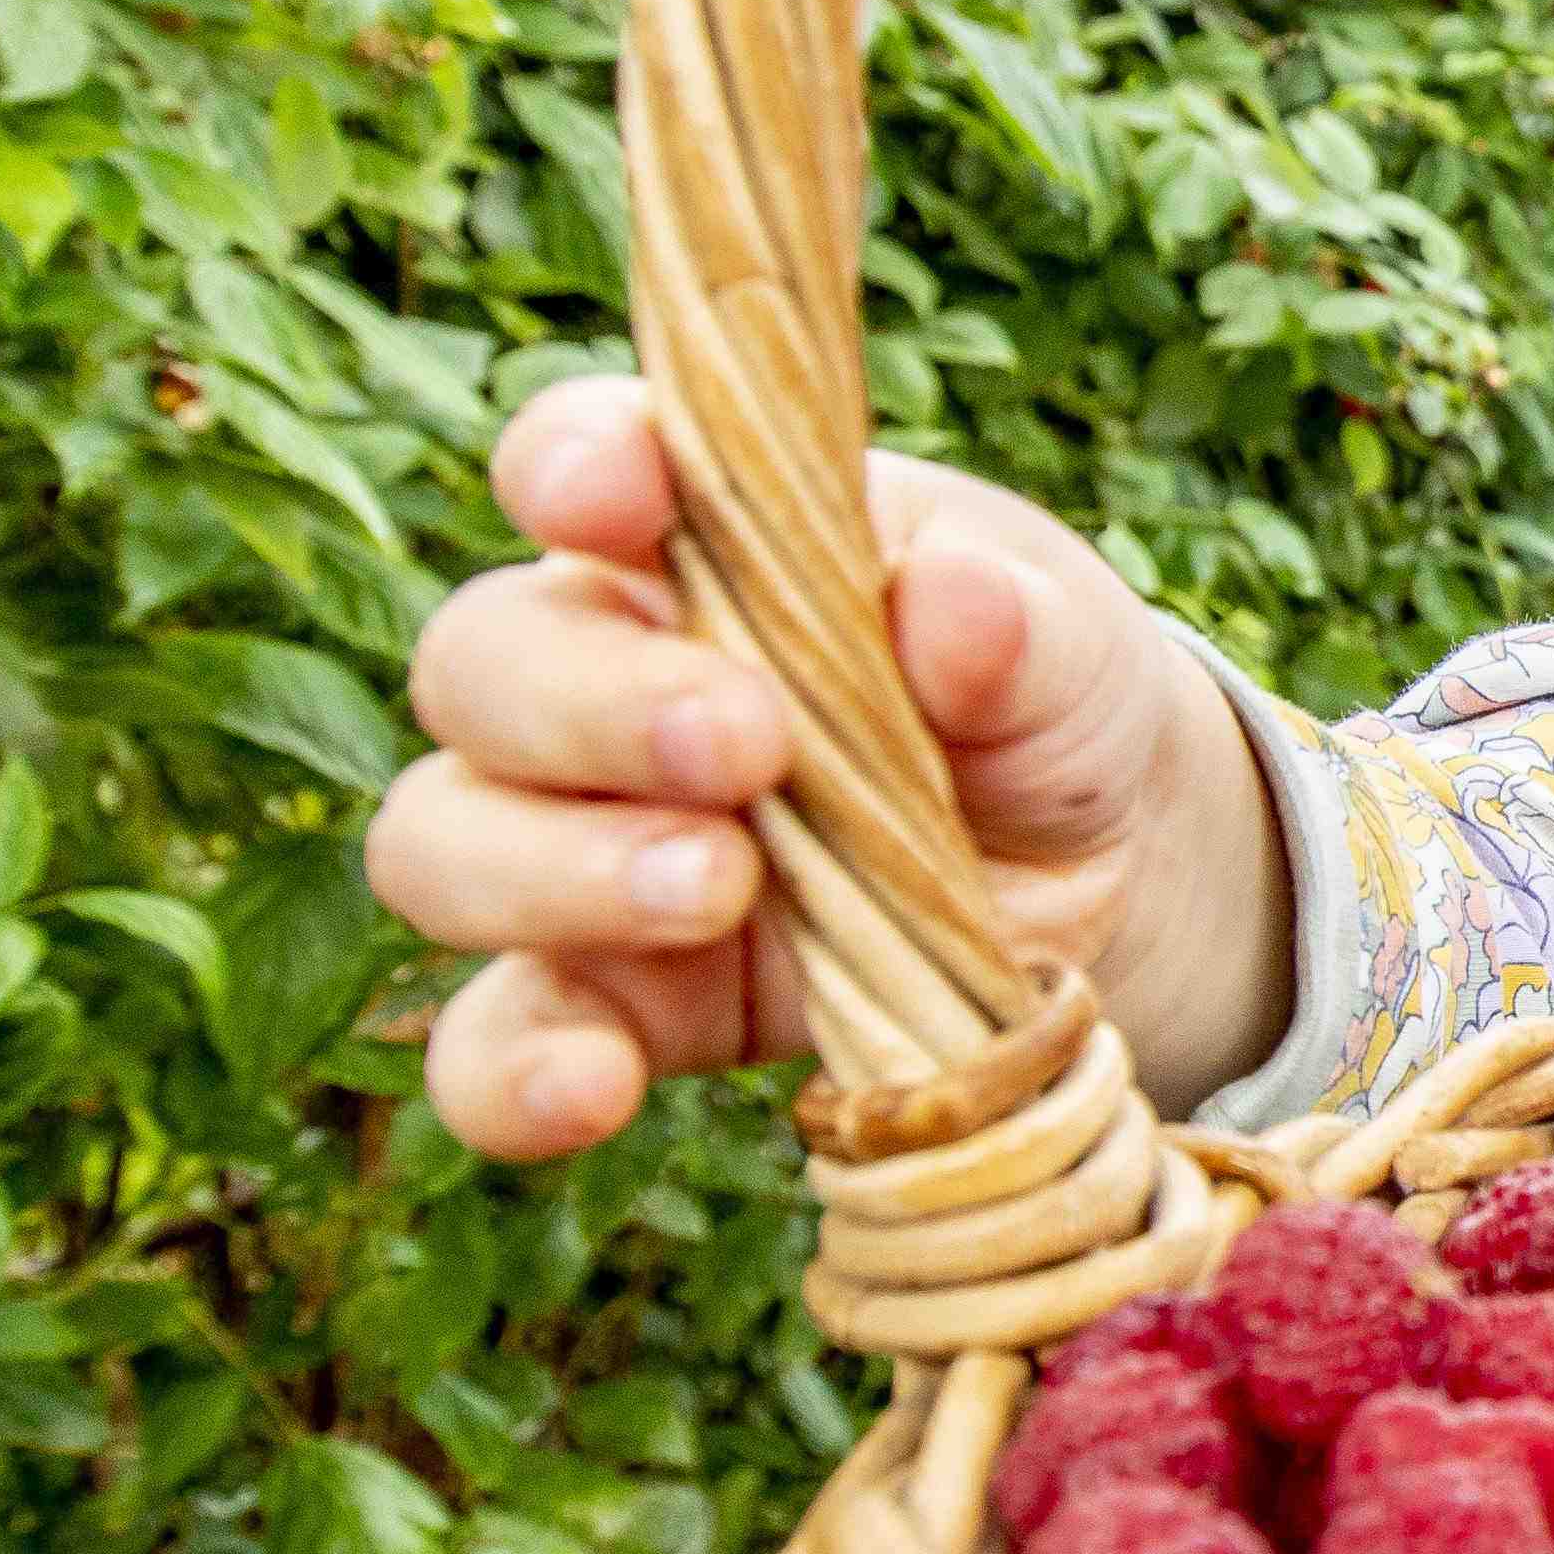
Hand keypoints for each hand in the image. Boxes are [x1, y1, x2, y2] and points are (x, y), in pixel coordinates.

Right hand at [361, 374, 1290, 1160]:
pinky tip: (596, 1090)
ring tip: (721, 892)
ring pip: (442, 844)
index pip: (579, 463)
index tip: (614, 493)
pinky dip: (519, 1074)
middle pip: (479, 666)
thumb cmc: (1049, 699)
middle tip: (747, 748)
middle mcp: (599, 678)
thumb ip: (1015, 623)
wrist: (1110, 882)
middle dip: (588, 706)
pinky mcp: (613, 1005)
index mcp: (699, 535)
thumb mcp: (1072, 644)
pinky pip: (492, 1046)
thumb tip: (957, 598)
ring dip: (554, 872)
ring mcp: (581, 847)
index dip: (570, 466)